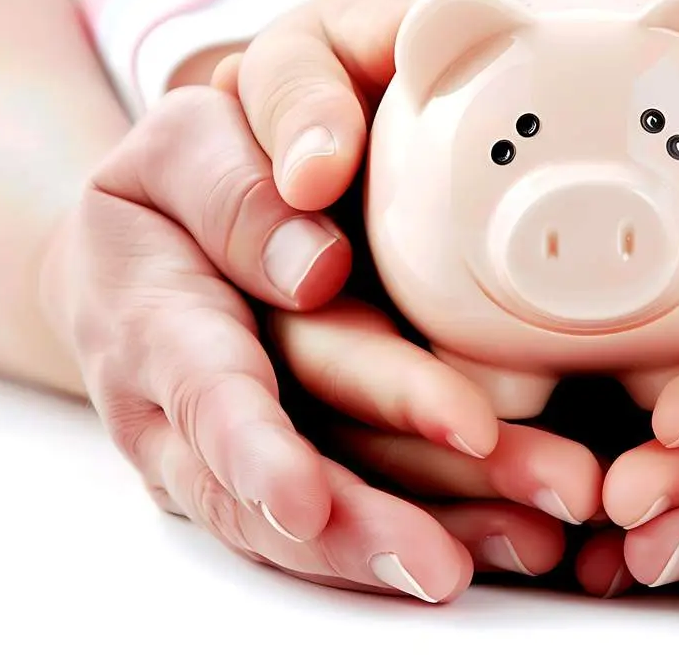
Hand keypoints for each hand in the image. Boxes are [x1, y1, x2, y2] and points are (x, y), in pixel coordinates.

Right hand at [41, 0, 594, 602]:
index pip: (202, 382)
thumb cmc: (188, 173)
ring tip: (533, 544)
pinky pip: (355, 515)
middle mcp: (186, 405)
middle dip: (382, 506)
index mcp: (151, 307)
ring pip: (323, 511)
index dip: (250, 444)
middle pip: (287, 463)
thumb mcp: (190, 134)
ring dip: (428, 530)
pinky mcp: (289, 473)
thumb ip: (243, 169)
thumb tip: (315, 252)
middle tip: (482, 538)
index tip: (300, 498)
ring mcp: (236, 453)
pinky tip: (518, 539)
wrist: (145, 245)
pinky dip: (440, 527)